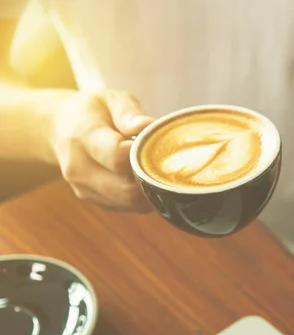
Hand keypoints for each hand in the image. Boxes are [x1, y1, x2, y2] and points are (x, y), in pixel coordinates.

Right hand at [49, 90, 154, 211]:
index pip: (117, 157)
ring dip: (150, 189)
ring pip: (131, 202)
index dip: (143, 155)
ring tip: (155, 167)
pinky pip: (129, 206)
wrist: (59, 129)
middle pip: (127, 189)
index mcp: (83, 137)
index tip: (157, 145)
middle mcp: (79, 168)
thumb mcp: (110, 99)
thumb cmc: (92, 111)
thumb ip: (130, 113)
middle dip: (152, 178)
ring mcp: (85, 189)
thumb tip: (149, 127)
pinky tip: (144, 177)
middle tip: (165, 161)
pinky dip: (143, 196)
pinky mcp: (96, 201)